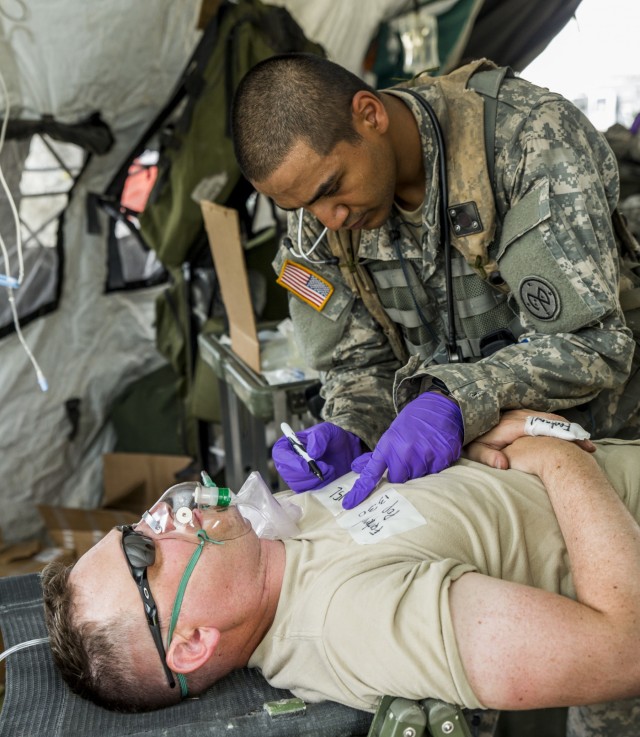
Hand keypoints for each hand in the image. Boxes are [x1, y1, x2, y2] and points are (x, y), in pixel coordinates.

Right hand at [272, 422, 362, 491]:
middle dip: (305, 473)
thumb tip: (311, 453)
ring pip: (296, 484)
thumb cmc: (333, 438)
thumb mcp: (328, 430)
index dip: (289, 461)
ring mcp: (296, 475)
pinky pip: (306, 491)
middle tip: (323, 467)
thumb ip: (319, 437)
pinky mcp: (305, 486)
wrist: (345, 452)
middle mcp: (289, 461)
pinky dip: (319, 485)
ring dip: (315, 479)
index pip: (280, 453)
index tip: (305, 465)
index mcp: (289, 443)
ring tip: (329, 468)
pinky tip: (329, 475)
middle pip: (286, 472)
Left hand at [343, 392, 462, 508]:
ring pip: (417, 478)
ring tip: (422, 451)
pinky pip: (435, 473)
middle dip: (401, 473)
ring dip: (418, 470)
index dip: (360, 490)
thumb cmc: (413, 421)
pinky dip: (434, 465)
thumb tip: (356, 467)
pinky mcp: (442, 458)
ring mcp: (424, 456)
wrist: (440, 406)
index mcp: (389, 445)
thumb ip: (377, 454)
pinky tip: (434, 450)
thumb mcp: (391, 434)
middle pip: (397, 480)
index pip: (371, 473)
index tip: (349, 504)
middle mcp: (405, 452)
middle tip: (408, 458)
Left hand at [464, 409, 595, 469]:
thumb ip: (488, 457)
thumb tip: (503, 465)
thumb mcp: (476, 450)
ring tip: (585, 446)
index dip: (563, 436)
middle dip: (571, 433)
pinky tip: (569, 438)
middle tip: (589, 449)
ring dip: (568, 430)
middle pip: (552, 421)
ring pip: (552, 418)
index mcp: (514, 425)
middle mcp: (521, 415)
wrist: (467, 419)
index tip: (581, 447)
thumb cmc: (474, 440)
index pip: (545, 428)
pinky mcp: (523, 414)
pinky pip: (546, 418)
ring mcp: (523, 413)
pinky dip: (560, 426)